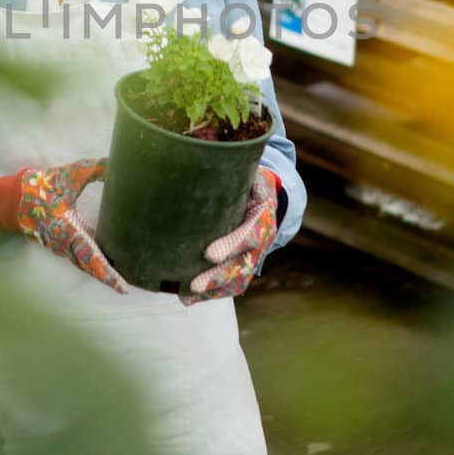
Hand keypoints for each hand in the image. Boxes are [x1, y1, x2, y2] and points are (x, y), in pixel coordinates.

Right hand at [0, 158, 127, 293]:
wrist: (17, 199)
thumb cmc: (44, 187)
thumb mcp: (68, 175)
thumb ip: (94, 169)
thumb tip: (115, 163)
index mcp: (66, 228)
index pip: (89, 254)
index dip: (105, 270)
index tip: (119, 284)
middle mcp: (63, 243)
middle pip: (88, 266)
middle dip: (106, 278)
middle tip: (125, 289)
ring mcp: (62, 246)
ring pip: (84, 265)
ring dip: (100, 273)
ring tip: (121, 282)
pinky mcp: (63, 244)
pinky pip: (80, 258)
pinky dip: (93, 265)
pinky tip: (109, 266)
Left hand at [181, 169, 278, 305]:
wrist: (266, 194)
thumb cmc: (248, 177)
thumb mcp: (248, 168)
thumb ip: (233, 169)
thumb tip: (201, 155)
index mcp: (264, 211)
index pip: (252, 231)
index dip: (232, 244)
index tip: (209, 253)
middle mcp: (263, 237)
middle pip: (244, 264)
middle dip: (219, 276)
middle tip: (194, 284)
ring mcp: (255, 254)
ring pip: (238, 279)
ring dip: (213, 290)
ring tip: (187, 295)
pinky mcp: (244, 264)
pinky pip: (232, 284)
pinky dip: (211, 293)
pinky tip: (188, 298)